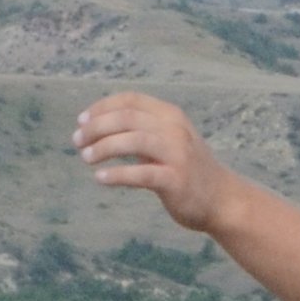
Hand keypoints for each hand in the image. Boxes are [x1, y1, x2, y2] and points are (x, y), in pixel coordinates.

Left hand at [72, 91, 219, 230]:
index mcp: (171, 116)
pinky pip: (140, 174)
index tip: (81, 121)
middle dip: (96, 127)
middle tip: (77, 141)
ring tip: (85, 157)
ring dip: (103, 148)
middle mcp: (175, 130)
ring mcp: (177, 154)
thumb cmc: (188, 171)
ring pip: (132, 140)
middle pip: (127, 118)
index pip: (130, 100)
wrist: (223, 200)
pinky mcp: (176, 180)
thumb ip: (141, 131)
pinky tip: (100, 178)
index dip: (101, 107)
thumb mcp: (169, 141)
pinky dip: (116, 174)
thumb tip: (97, 128)